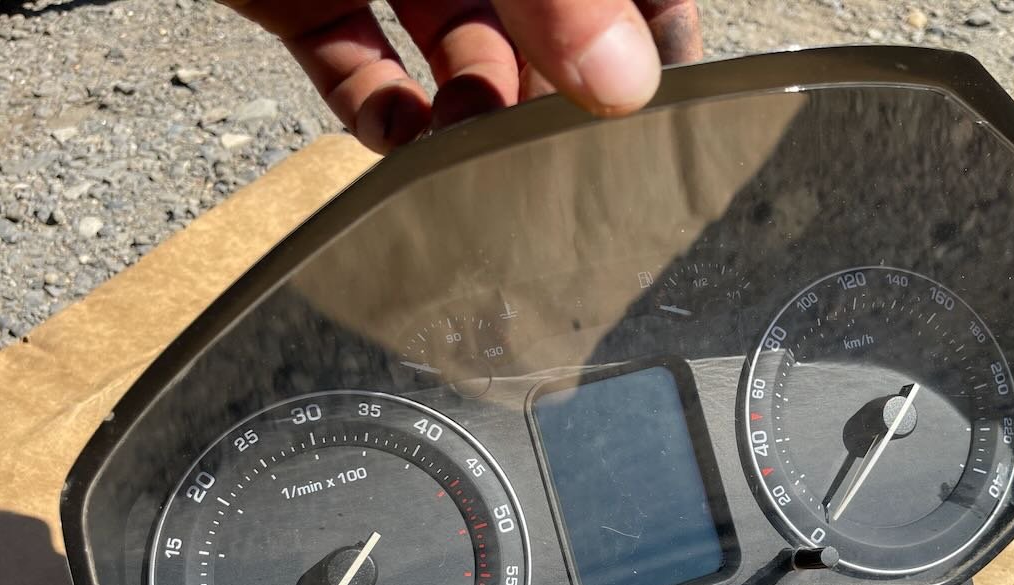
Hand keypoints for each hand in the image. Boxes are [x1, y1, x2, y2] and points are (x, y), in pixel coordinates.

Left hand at [217, 0, 701, 153]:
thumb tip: (629, 81)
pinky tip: (403, 142)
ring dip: (474, 105)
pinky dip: (378, 110)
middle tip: (569, 142)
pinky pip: (352, 62)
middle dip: (557, 79)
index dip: (647, 17)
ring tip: (480, 142)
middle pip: (539, 10)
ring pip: (455, 44)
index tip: (661, 90)